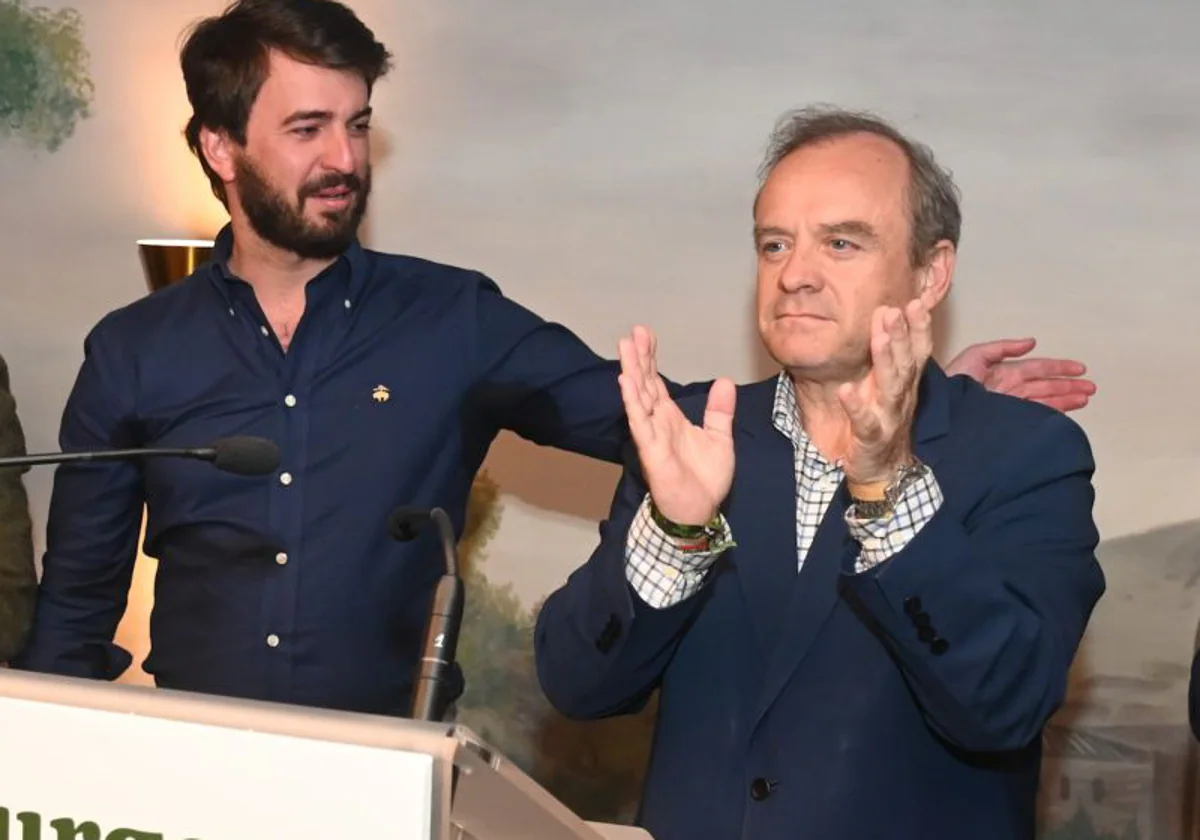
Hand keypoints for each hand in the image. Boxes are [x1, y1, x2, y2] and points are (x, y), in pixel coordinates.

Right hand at [618, 325, 735, 524]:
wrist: (700, 510)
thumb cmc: (705, 478)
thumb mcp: (719, 438)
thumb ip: (720, 410)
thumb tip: (725, 381)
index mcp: (671, 418)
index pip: (657, 382)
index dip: (651, 358)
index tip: (646, 334)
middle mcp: (657, 422)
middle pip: (644, 383)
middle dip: (639, 357)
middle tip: (633, 331)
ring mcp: (651, 434)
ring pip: (638, 397)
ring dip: (631, 371)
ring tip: (625, 346)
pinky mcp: (650, 449)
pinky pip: (639, 421)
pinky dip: (632, 400)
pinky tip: (626, 381)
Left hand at [836, 300, 931, 485]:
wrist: (884, 470)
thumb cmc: (883, 421)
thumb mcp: (889, 385)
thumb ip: (889, 353)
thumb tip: (885, 314)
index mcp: (905, 383)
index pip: (918, 351)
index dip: (920, 327)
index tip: (916, 301)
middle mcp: (901, 397)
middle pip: (905, 363)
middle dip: (901, 335)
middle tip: (894, 310)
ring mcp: (888, 417)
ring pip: (891, 387)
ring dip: (886, 360)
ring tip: (881, 338)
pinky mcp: (871, 438)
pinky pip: (864, 422)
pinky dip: (856, 407)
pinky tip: (846, 392)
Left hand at [944, 337, 1094, 411]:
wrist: (938, 416)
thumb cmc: (950, 386)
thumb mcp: (973, 358)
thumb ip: (1001, 348)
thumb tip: (1030, 342)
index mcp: (1001, 374)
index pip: (1036, 369)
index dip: (1057, 368)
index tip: (1080, 369)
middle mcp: (1008, 391)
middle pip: (1044, 386)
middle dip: (1067, 386)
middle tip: (1091, 388)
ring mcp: (1008, 408)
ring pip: (1043, 402)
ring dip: (1065, 400)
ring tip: (1086, 398)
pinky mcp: (1006, 423)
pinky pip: (1033, 417)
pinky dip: (1050, 415)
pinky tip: (1066, 414)